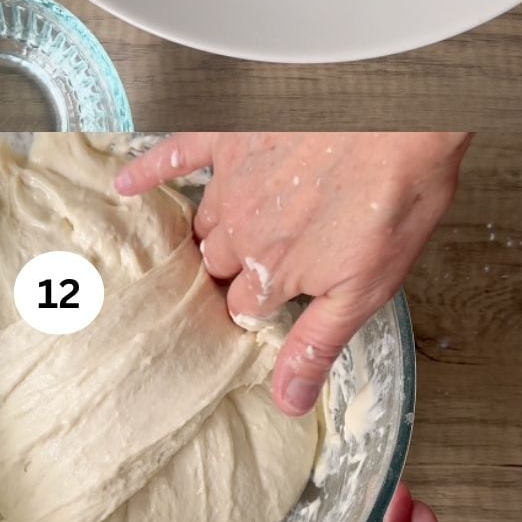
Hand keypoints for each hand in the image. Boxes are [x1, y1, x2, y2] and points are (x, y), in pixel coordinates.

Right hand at [115, 132, 468, 414]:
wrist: (396, 120)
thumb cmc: (394, 199)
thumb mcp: (367, 288)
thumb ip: (318, 342)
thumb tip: (285, 401)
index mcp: (272, 270)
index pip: (243, 307)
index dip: (255, 312)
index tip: (260, 315)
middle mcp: (241, 229)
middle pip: (219, 265)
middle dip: (229, 276)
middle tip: (243, 277)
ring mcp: (230, 181)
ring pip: (204, 222)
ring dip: (209, 236)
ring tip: (209, 245)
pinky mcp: (229, 137)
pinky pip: (176, 155)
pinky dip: (148, 170)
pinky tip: (125, 183)